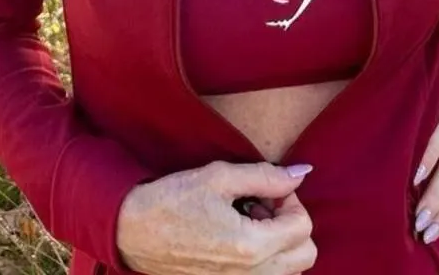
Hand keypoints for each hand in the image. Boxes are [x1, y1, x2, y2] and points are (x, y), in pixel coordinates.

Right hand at [116, 159, 316, 273]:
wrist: (133, 233)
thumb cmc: (172, 201)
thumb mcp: (220, 177)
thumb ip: (266, 176)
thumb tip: (301, 173)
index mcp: (251, 248)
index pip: (303, 226)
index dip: (289, 198)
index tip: (266, 187)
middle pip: (305, 253)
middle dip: (291, 222)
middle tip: (263, 204)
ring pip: (290, 270)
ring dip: (280, 242)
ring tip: (250, 220)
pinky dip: (266, 258)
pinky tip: (239, 237)